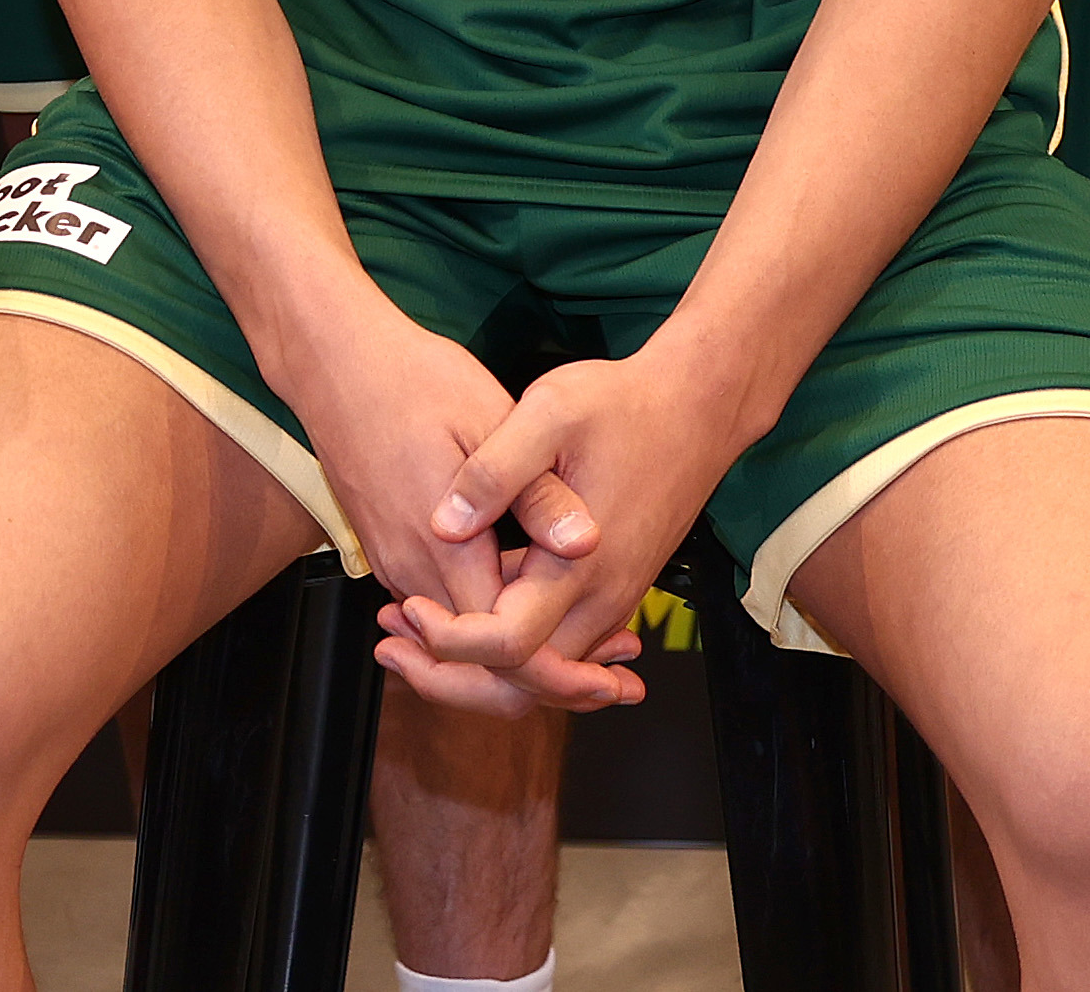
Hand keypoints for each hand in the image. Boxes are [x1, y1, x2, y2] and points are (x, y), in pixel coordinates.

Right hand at [277, 306, 619, 714]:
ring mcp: (393, 561)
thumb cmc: (410, 379)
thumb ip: (537, 493)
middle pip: (478, 659)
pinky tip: (529, 594)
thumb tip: (587, 544)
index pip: (503, 642)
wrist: (333, 362)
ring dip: (515, 648)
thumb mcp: (490, 420)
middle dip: (546, 672)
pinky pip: (437, 607)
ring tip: (586, 647)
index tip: (613, 669)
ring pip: (456, 639)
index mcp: (444, 542)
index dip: (562, 664)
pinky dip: (483, 620)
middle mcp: (412, 565)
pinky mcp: (386, 549)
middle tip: (613, 677)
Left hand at [380, 341, 752, 715]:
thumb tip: (445, 525)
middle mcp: (601, 598)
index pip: (507, 644)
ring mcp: (610, 601)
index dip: (448, 640)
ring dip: (475, 664)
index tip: (408, 608)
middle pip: (523, 683)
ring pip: (541, 673)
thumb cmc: (625, 405)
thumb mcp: (550, 413)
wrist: (697, 409)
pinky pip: (556, 646)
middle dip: (452, 674)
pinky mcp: (609, 591)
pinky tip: (460, 614)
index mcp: (580, 564)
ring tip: (410, 629)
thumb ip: (496, 472)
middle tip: (392, 642)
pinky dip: (507, 648)